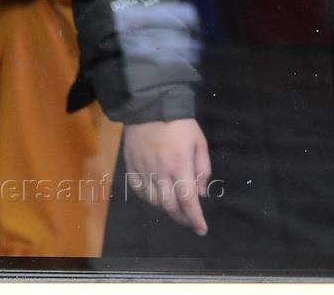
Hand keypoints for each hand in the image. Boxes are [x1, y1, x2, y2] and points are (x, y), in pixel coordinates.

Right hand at [122, 119, 211, 235]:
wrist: (150, 104)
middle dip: (182, 217)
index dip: (195, 219)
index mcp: (180, 166)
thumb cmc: (179, 123)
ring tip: (173, 207)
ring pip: (153, 200)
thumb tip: (200, 193)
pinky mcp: (130, 164)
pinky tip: (154, 195)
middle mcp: (160, 171)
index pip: (188, 201)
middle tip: (190, 220)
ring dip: (165, 208)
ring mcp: (143, 168)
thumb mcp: (199, 142)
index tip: (201, 229)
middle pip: (170, 205)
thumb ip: (202, 169)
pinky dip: (147, 197)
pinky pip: (137, 189)